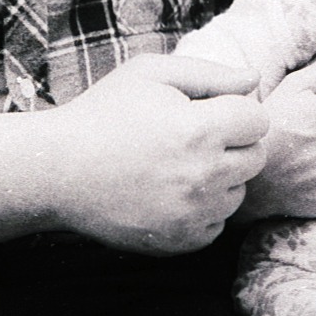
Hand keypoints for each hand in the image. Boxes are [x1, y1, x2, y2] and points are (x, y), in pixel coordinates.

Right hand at [47, 53, 267, 254]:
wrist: (57, 170)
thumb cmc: (105, 113)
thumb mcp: (150, 73)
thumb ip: (210, 73)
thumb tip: (255, 79)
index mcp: (199, 129)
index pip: (259, 120)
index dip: (235, 111)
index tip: (207, 111)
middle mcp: (203, 175)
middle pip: (255, 157)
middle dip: (233, 143)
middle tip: (191, 137)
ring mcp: (193, 214)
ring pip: (238, 192)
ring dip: (220, 178)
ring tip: (177, 165)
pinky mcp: (181, 242)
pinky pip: (217, 223)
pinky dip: (203, 210)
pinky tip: (170, 193)